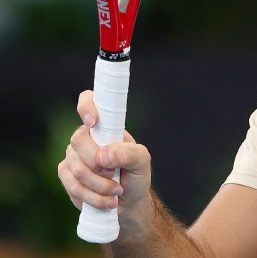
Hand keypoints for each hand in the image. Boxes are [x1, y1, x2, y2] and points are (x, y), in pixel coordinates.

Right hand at [57, 91, 152, 222]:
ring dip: (99, 185)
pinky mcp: (67, 176)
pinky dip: (92, 196)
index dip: (87, 107)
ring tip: (116, 190)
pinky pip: (72, 185)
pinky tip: (107, 200)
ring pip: (76, 167)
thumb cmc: (136, 175)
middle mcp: (87, 137)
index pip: (88, 101)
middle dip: (98, 163)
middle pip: (78, 140)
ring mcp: (74, 156)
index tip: (94, 122)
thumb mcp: (142, 161)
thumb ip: (128, 153)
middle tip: (116, 174)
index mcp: (106, 125)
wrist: (128, 203)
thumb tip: (104, 155)